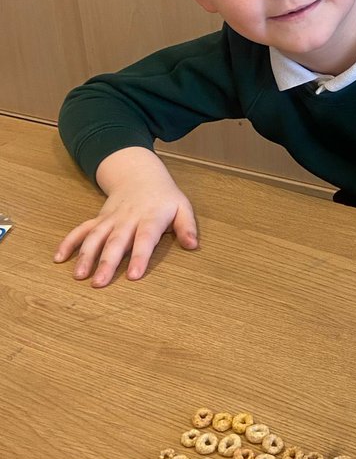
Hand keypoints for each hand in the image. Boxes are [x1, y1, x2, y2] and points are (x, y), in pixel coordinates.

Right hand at [54, 147, 198, 286]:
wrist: (140, 175)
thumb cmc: (164, 197)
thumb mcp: (183, 207)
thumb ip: (187, 226)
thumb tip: (193, 245)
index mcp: (150, 218)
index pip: (144, 239)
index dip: (139, 257)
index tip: (133, 276)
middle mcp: (127, 219)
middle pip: (116, 242)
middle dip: (107, 262)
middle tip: (100, 283)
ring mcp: (110, 219)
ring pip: (95, 237)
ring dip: (85, 255)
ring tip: (78, 275)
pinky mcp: (99, 219)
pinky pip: (81, 229)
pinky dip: (69, 242)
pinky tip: (59, 258)